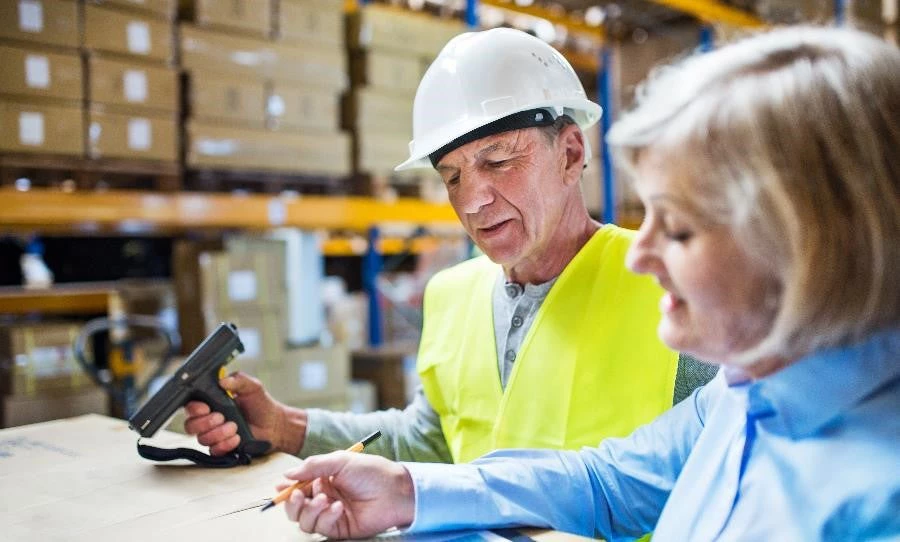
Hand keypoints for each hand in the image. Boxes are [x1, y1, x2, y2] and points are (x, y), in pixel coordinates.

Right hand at [182, 371, 306, 454]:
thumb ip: (239, 380)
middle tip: (222, 417)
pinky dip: (225, 444)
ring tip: (235, 427)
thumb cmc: (262, 404)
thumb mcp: (253, 387)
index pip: (191, 406)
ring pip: (202, 438)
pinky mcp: (221, 447)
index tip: (205, 408)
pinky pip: (213, 450)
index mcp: (212, 402)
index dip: (194, 408)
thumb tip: (223, 380)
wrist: (274, 425)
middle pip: (190, 425)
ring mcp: (214, 434)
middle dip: (205, 422)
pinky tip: (237, 438)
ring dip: (218, 433)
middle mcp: (209, 419)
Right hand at [281, 451, 414, 537]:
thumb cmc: (371, 472)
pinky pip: (321, 527)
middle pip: (296, 507)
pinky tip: (338, 507)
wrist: (395, 490)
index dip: (286, 488)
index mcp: (324, 479)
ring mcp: (331, 513)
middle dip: (291, 502)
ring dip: (309, 510)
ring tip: (324, 499)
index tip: (280, 486)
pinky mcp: (339, 528)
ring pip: (304, 520)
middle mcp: (325, 497)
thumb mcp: (340, 461)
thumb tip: (287, 474)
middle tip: (297, 496)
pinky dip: (326, 517)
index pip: (298, 486)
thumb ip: (313, 466)